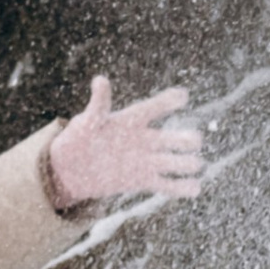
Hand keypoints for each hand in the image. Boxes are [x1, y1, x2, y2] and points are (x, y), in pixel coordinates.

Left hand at [46, 78, 203, 212]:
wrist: (72, 168)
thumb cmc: (78, 139)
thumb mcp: (87, 121)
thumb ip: (98, 104)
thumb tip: (100, 80)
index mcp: (130, 121)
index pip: (152, 109)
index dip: (167, 102)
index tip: (182, 96)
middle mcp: (143, 139)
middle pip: (170, 138)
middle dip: (184, 139)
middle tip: (194, 140)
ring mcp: (145, 160)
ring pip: (173, 161)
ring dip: (186, 163)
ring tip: (197, 164)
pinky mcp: (143, 180)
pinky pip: (166, 184)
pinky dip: (181, 187)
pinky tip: (195, 188)